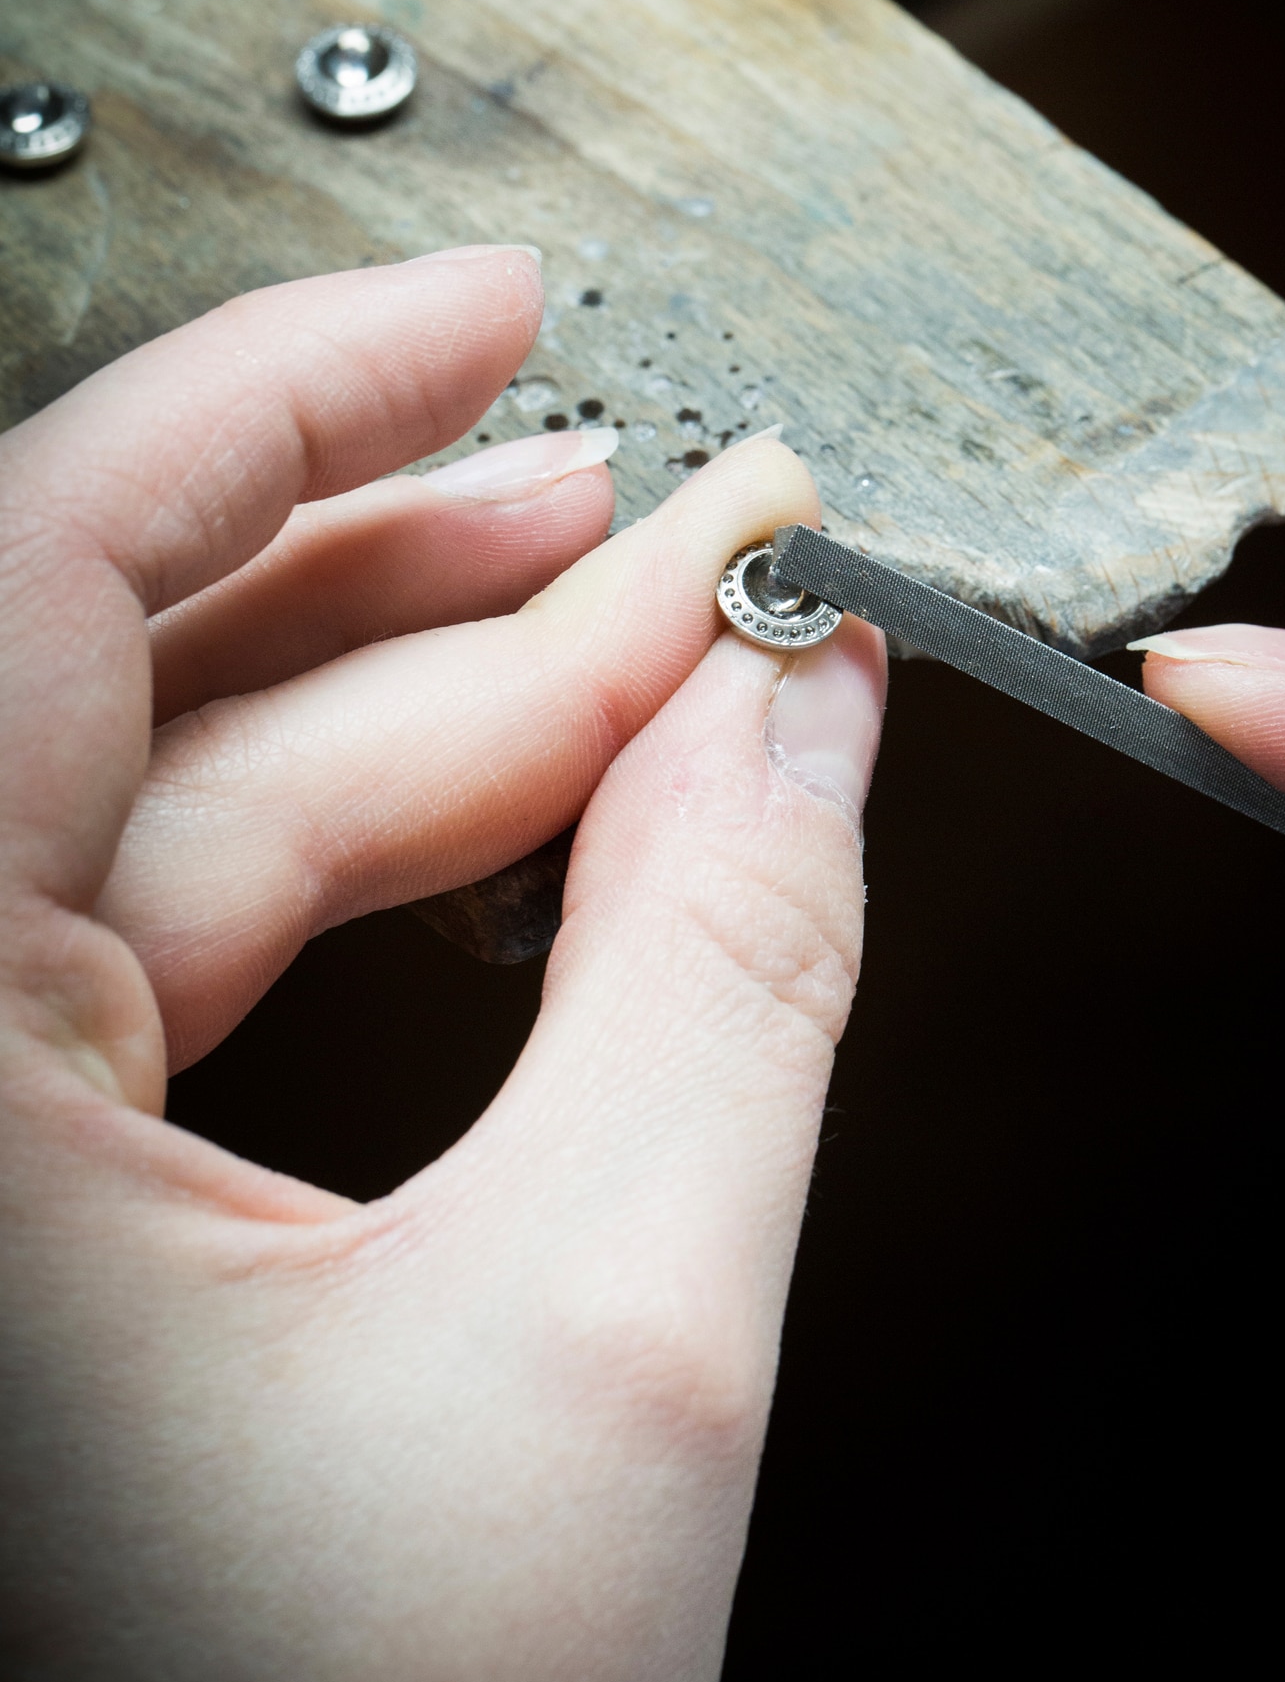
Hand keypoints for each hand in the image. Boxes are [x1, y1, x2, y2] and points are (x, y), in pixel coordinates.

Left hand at [0, 248, 885, 1681]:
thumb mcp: (601, 1366)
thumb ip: (730, 973)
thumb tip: (807, 717)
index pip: (45, 586)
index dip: (297, 406)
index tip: (487, 315)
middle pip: (134, 698)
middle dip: (438, 583)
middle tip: (659, 510)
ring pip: (176, 825)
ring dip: (436, 716)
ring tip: (650, 630)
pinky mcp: (2, 1237)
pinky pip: (181, 958)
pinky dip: (387, 871)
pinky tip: (555, 807)